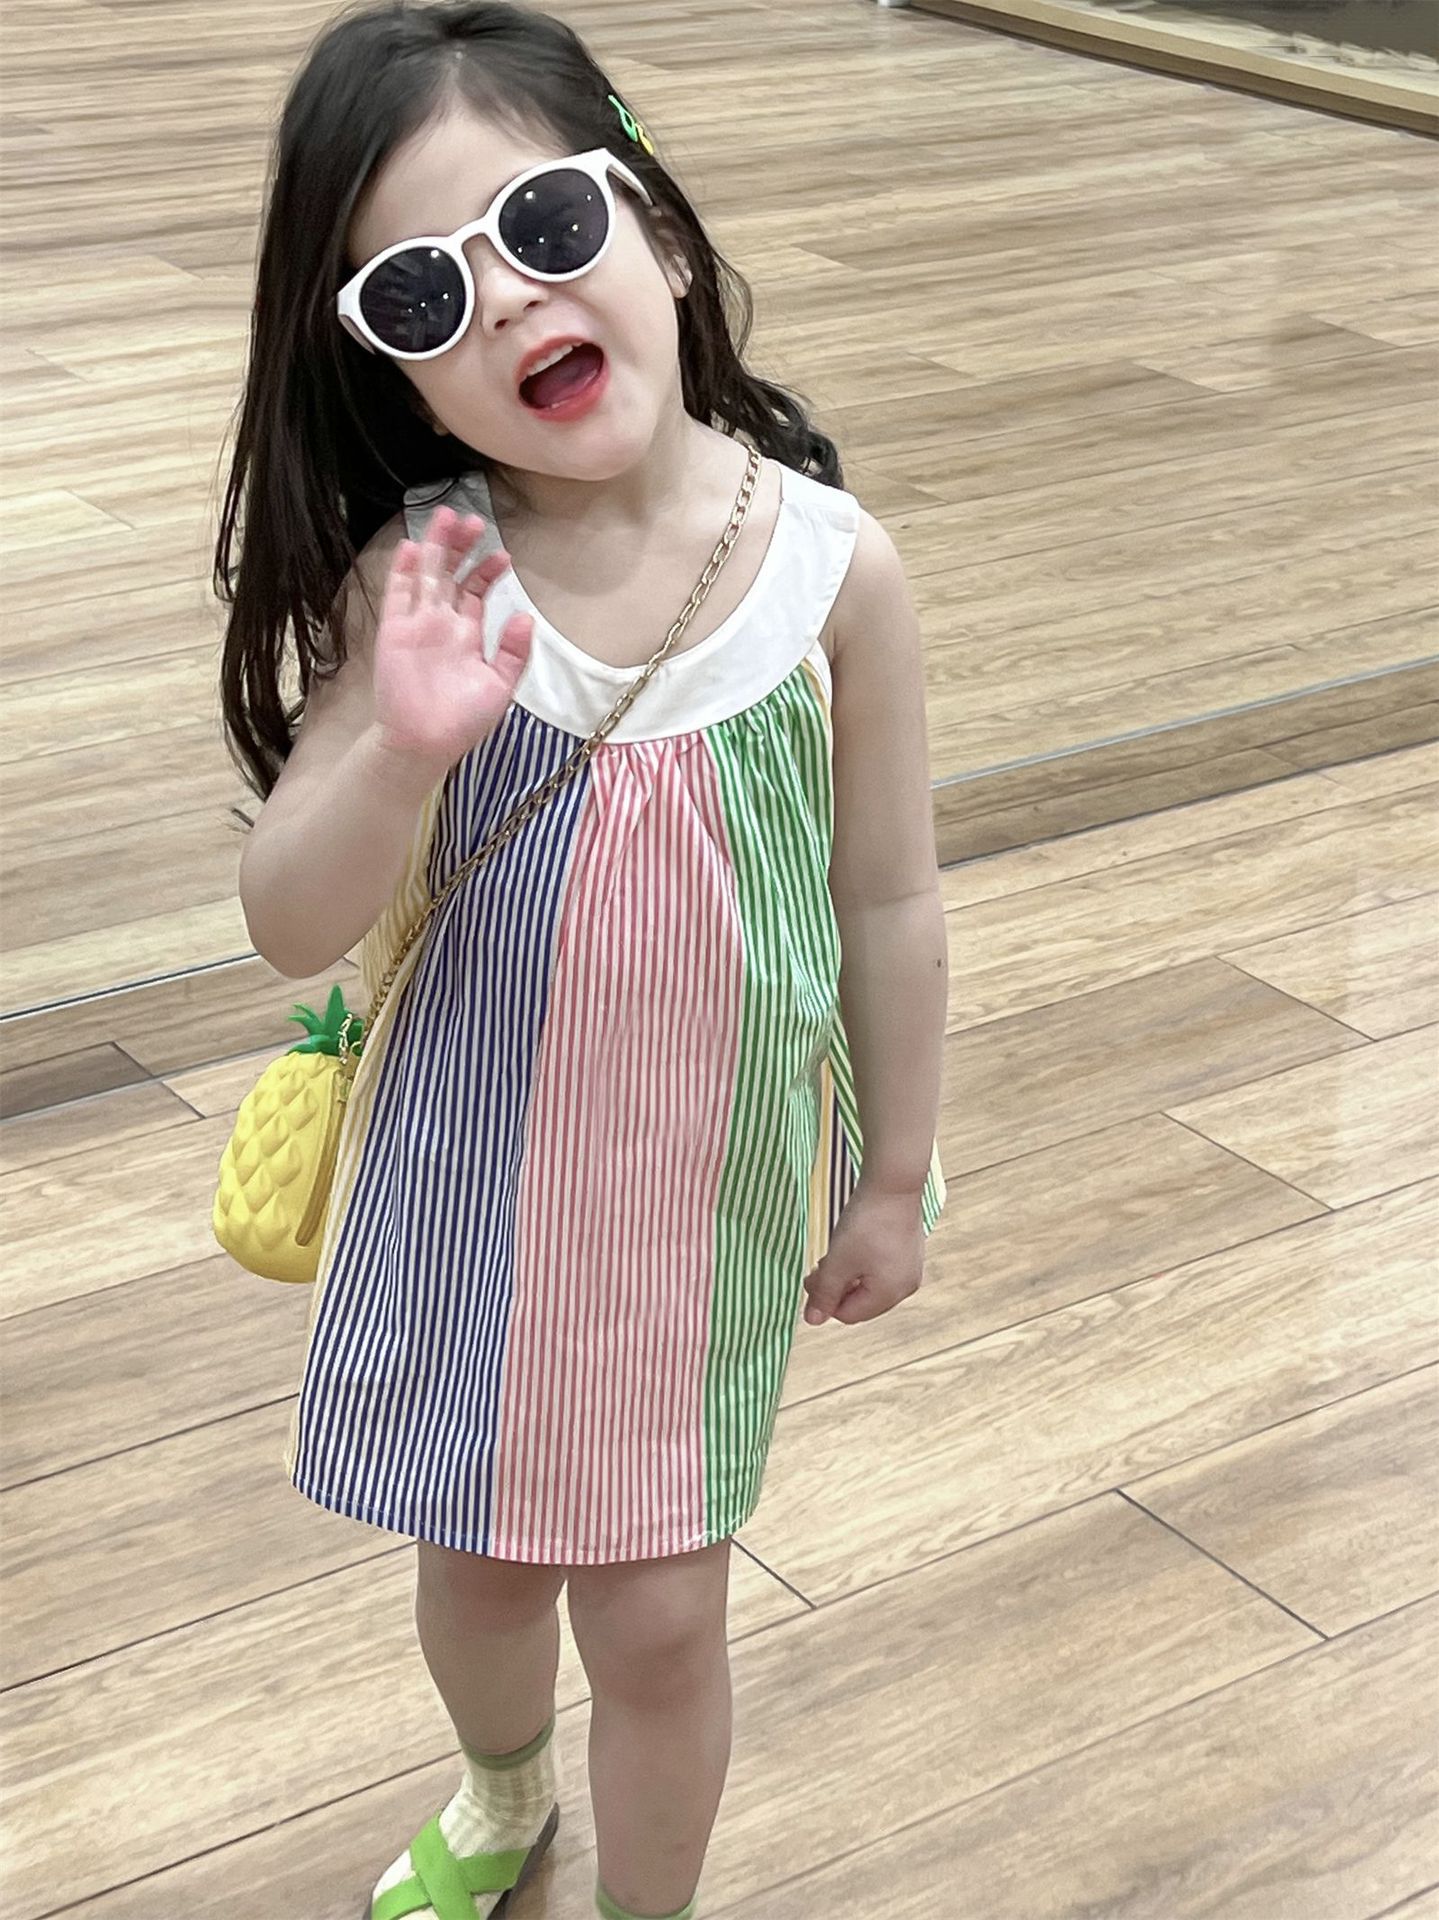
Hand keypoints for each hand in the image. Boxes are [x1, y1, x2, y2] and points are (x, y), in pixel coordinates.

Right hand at [372, 505, 533, 770]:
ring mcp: (416, 625)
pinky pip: (397, 596)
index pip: (474, 591)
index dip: (486, 570)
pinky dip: (402, 571)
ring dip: (434, 546)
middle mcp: (441, 623)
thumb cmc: (463, 721)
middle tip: (472, 518)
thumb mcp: (500, 686)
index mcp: (466, 634)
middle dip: (460, 546)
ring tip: (445, 516)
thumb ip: (513, 651)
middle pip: (449, 573)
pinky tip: (411, 546)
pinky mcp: (395, 632)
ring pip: (425, 575)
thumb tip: (525, 616)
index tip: (502, 554)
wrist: (426, 743)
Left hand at [802, 1183, 924, 1326]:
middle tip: (817, 1267)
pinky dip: (863, 1262)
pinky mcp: (910, 1250)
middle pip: (862, 1301)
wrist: (893, 1183)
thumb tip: (812, 1321)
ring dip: (848, 1274)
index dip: (824, 1301)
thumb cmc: (865, 1224)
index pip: (849, 1315)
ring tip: (834, 1254)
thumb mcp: (838, 1261)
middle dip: (837, 1288)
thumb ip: (824, 1293)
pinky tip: (853, 1244)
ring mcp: (910, 1268)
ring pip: (870, 1283)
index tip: (809, 1279)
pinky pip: (882, 1267)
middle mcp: (905, 1287)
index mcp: (889, 1294)